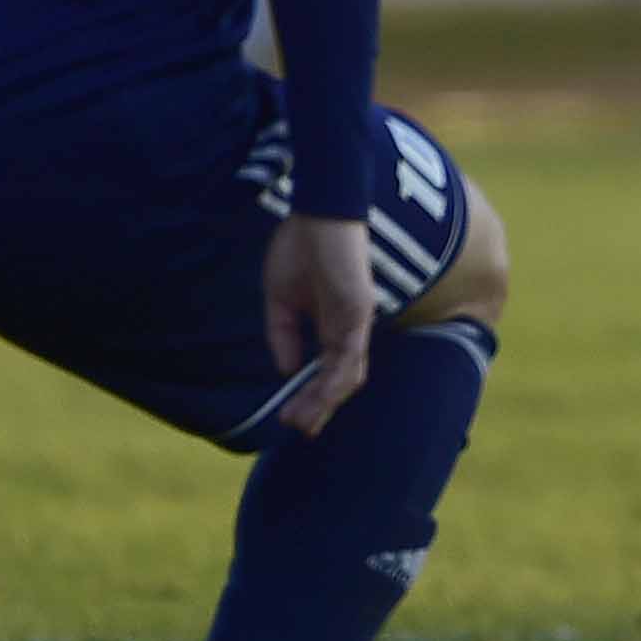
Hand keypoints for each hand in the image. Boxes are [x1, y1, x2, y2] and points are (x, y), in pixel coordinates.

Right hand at [263, 214, 378, 433]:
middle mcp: (348, 327)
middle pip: (339, 379)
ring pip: (346, 375)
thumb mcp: (281, 298)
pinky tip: (318, 400)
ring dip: (324, 402)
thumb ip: (284, 334)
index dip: (310, 394)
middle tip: (299, 429)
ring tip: (302, 423)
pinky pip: (350, 356)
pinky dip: (335, 381)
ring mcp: (356, 322)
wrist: (320, 211)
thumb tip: (288, 371)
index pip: (325, 369)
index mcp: (331, 322)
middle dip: (318, 406)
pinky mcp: (359, 313)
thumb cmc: (301, 246)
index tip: (289, 415)